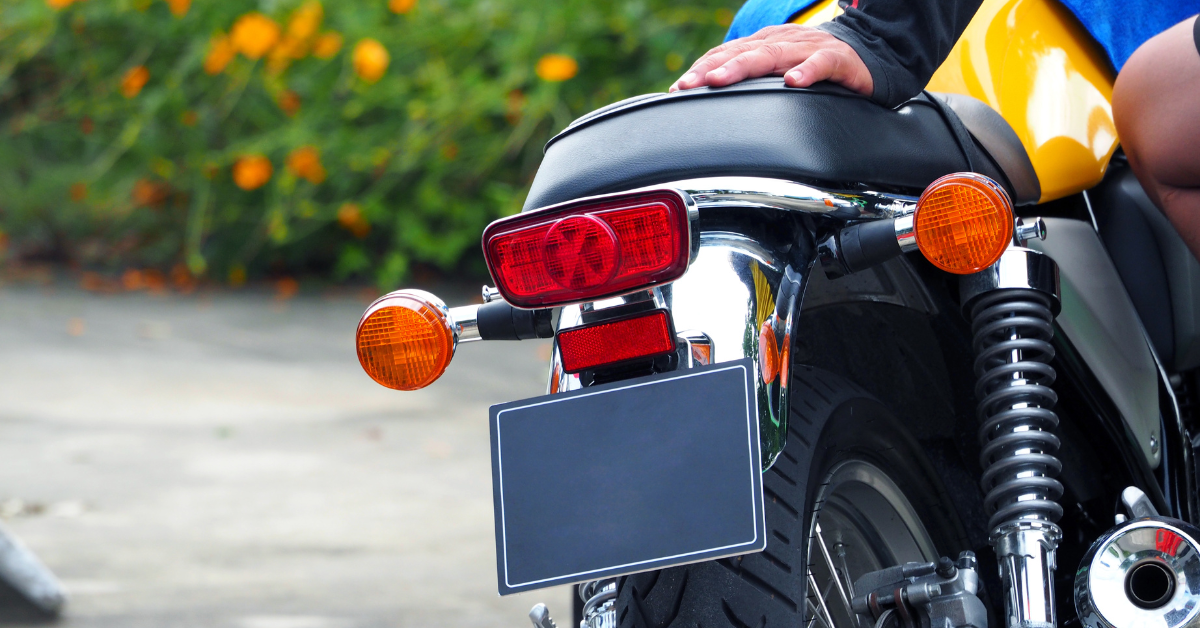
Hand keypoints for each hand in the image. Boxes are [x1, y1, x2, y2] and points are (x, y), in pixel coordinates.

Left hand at [669, 24, 872, 96]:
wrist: (869, 56)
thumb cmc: (817, 67)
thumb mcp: (779, 71)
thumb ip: (751, 81)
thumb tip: (713, 100)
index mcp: (766, 44)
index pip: (728, 52)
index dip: (702, 68)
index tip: (678, 88)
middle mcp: (783, 42)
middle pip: (742, 53)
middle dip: (712, 69)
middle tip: (688, 85)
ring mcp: (809, 49)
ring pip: (773, 55)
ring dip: (743, 67)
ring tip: (721, 80)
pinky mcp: (838, 60)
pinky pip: (821, 64)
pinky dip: (807, 71)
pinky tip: (793, 82)